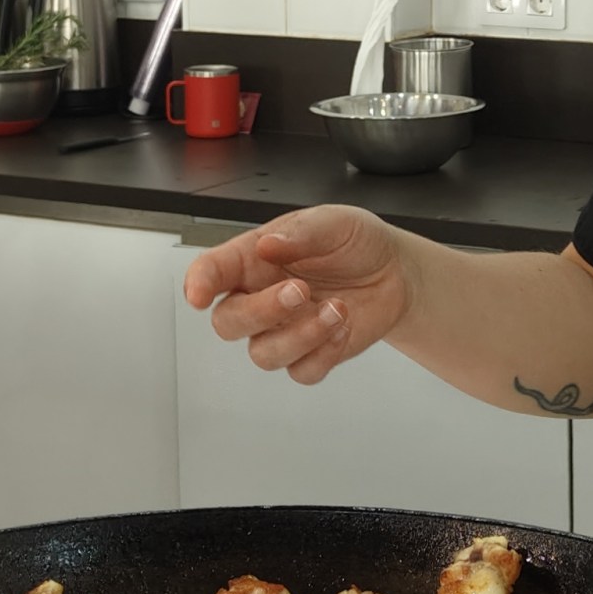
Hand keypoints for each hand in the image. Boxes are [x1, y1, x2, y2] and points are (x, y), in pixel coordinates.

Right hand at [182, 205, 413, 382]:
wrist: (395, 271)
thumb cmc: (354, 243)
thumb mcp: (333, 222)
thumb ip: (301, 233)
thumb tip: (268, 245)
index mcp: (253, 260)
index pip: (212, 272)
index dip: (198, 283)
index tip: (198, 294)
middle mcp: (261, 297)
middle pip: (229, 322)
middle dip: (261, 312)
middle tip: (299, 291)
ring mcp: (284, 329)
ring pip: (263, 354)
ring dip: (301, 336)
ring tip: (336, 308)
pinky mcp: (311, 353)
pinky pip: (301, 371)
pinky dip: (324, 353)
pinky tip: (343, 326)